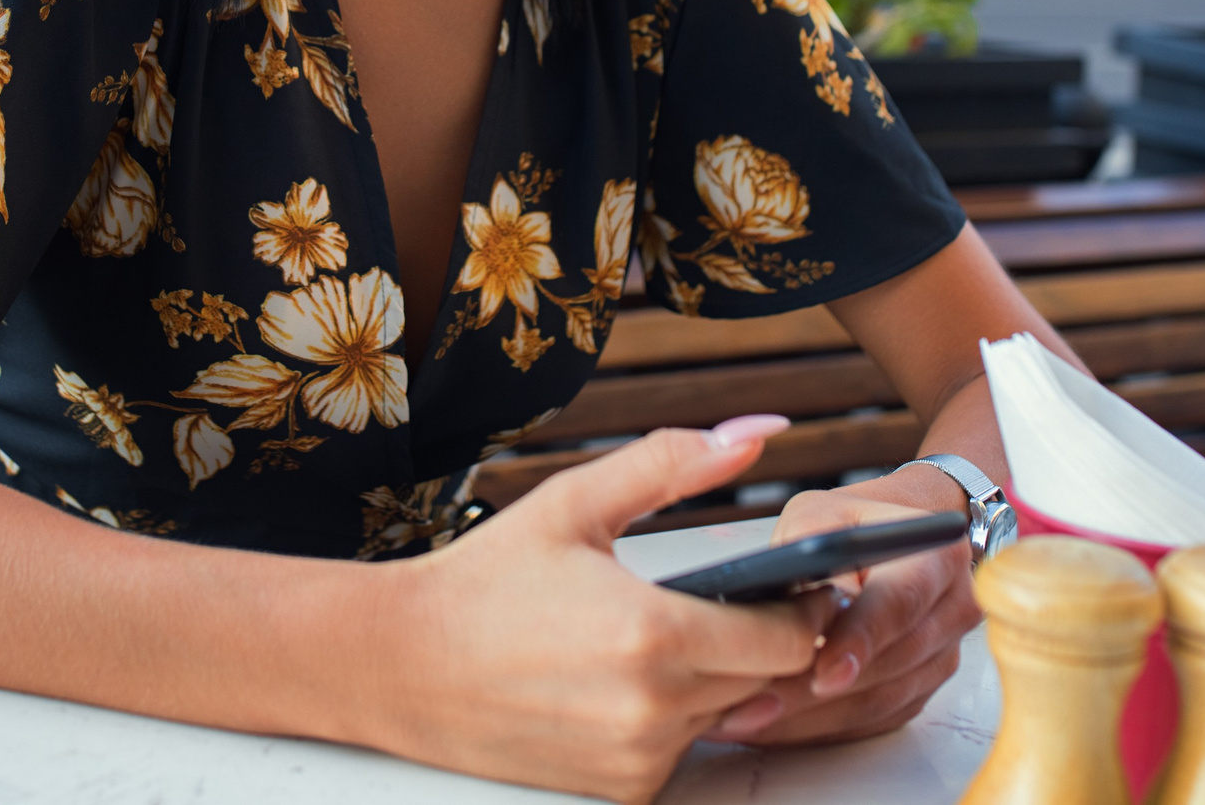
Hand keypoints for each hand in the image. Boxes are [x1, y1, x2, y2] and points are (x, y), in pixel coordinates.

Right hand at [374, 418, 839, 803]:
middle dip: (763, 639)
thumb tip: (756, 434)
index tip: (794, 582)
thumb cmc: (484, 580)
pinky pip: (681, 751)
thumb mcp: (574, 503)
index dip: (804, 608)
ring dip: (719, 680)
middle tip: (732, 600)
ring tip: (667, 634)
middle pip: (769, 681)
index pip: (791, 639)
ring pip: (728, 717)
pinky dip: (674, 718)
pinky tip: (629, 680)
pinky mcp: (617, 790)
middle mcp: (653, 710)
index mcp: (654, 634)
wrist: (400, 665)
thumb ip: (672, 464)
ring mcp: (635, 759)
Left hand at [701, 486, 975, 748]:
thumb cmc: (853, 524)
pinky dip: (821, 728)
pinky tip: (771, 726)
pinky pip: (873, 721)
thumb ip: (806, 542)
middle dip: (815, 692)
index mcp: (936, 557)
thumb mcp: (823, 511)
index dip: (860, 641)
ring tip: (744, 720)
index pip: (898, 605)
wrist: (899, 540)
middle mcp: (952, 610)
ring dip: (810, 720)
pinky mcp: (922, 690)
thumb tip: (775, 591)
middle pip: (886, 665)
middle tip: (753, 705)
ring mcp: (942, 657)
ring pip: (878, 702)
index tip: (822, 673)